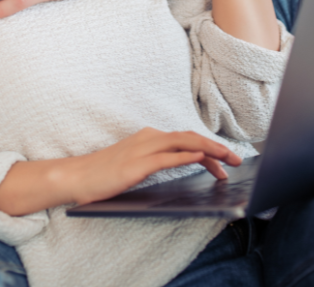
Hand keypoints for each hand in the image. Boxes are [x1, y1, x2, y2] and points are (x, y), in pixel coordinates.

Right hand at [66, 128, 242, 205]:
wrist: (76, 176)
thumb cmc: (104, 174)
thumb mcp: (135, 164)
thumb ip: (157, 161)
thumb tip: (182, 164)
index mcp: (149, 138)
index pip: (187, 139)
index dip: (209, 148)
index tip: (226, 161)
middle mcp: (148, 139)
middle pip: (190, 137)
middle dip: (217, 148)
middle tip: (237, 160)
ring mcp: (142, 150)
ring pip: (183, 143)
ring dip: (209, 150)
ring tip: (227, 159)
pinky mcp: (136, 165)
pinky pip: (166, 158)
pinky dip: (185, 155)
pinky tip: (200, 157)